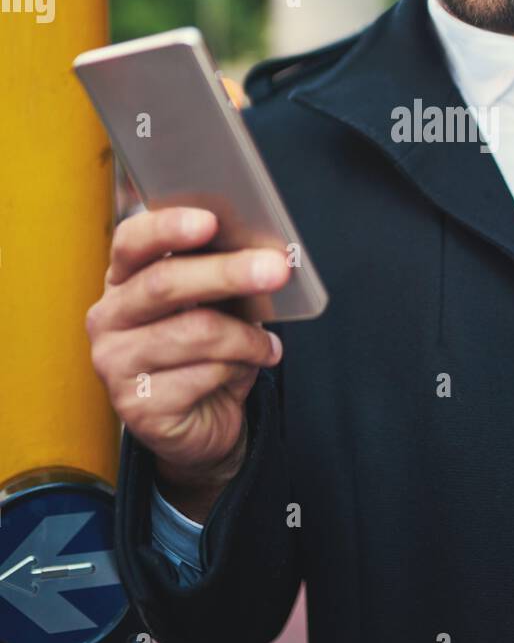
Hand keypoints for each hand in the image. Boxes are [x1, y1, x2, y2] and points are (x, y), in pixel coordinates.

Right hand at [86, 206, 290, 486]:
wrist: (203, 421)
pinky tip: (248, 368)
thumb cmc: (208, 351)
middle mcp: (109, 317)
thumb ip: (222, 277)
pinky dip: (239, 369)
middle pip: (164, 283)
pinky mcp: (136, 406)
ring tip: (267, 344)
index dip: (168, 227)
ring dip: (245, 337)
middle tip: (276, 269)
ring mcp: (115, 363)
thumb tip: (263, 255)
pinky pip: (202, 375)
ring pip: (194, 332)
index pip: (132, 241)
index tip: (210, 221)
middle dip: (226, 273)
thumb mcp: (216, 306)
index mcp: (124, 280)